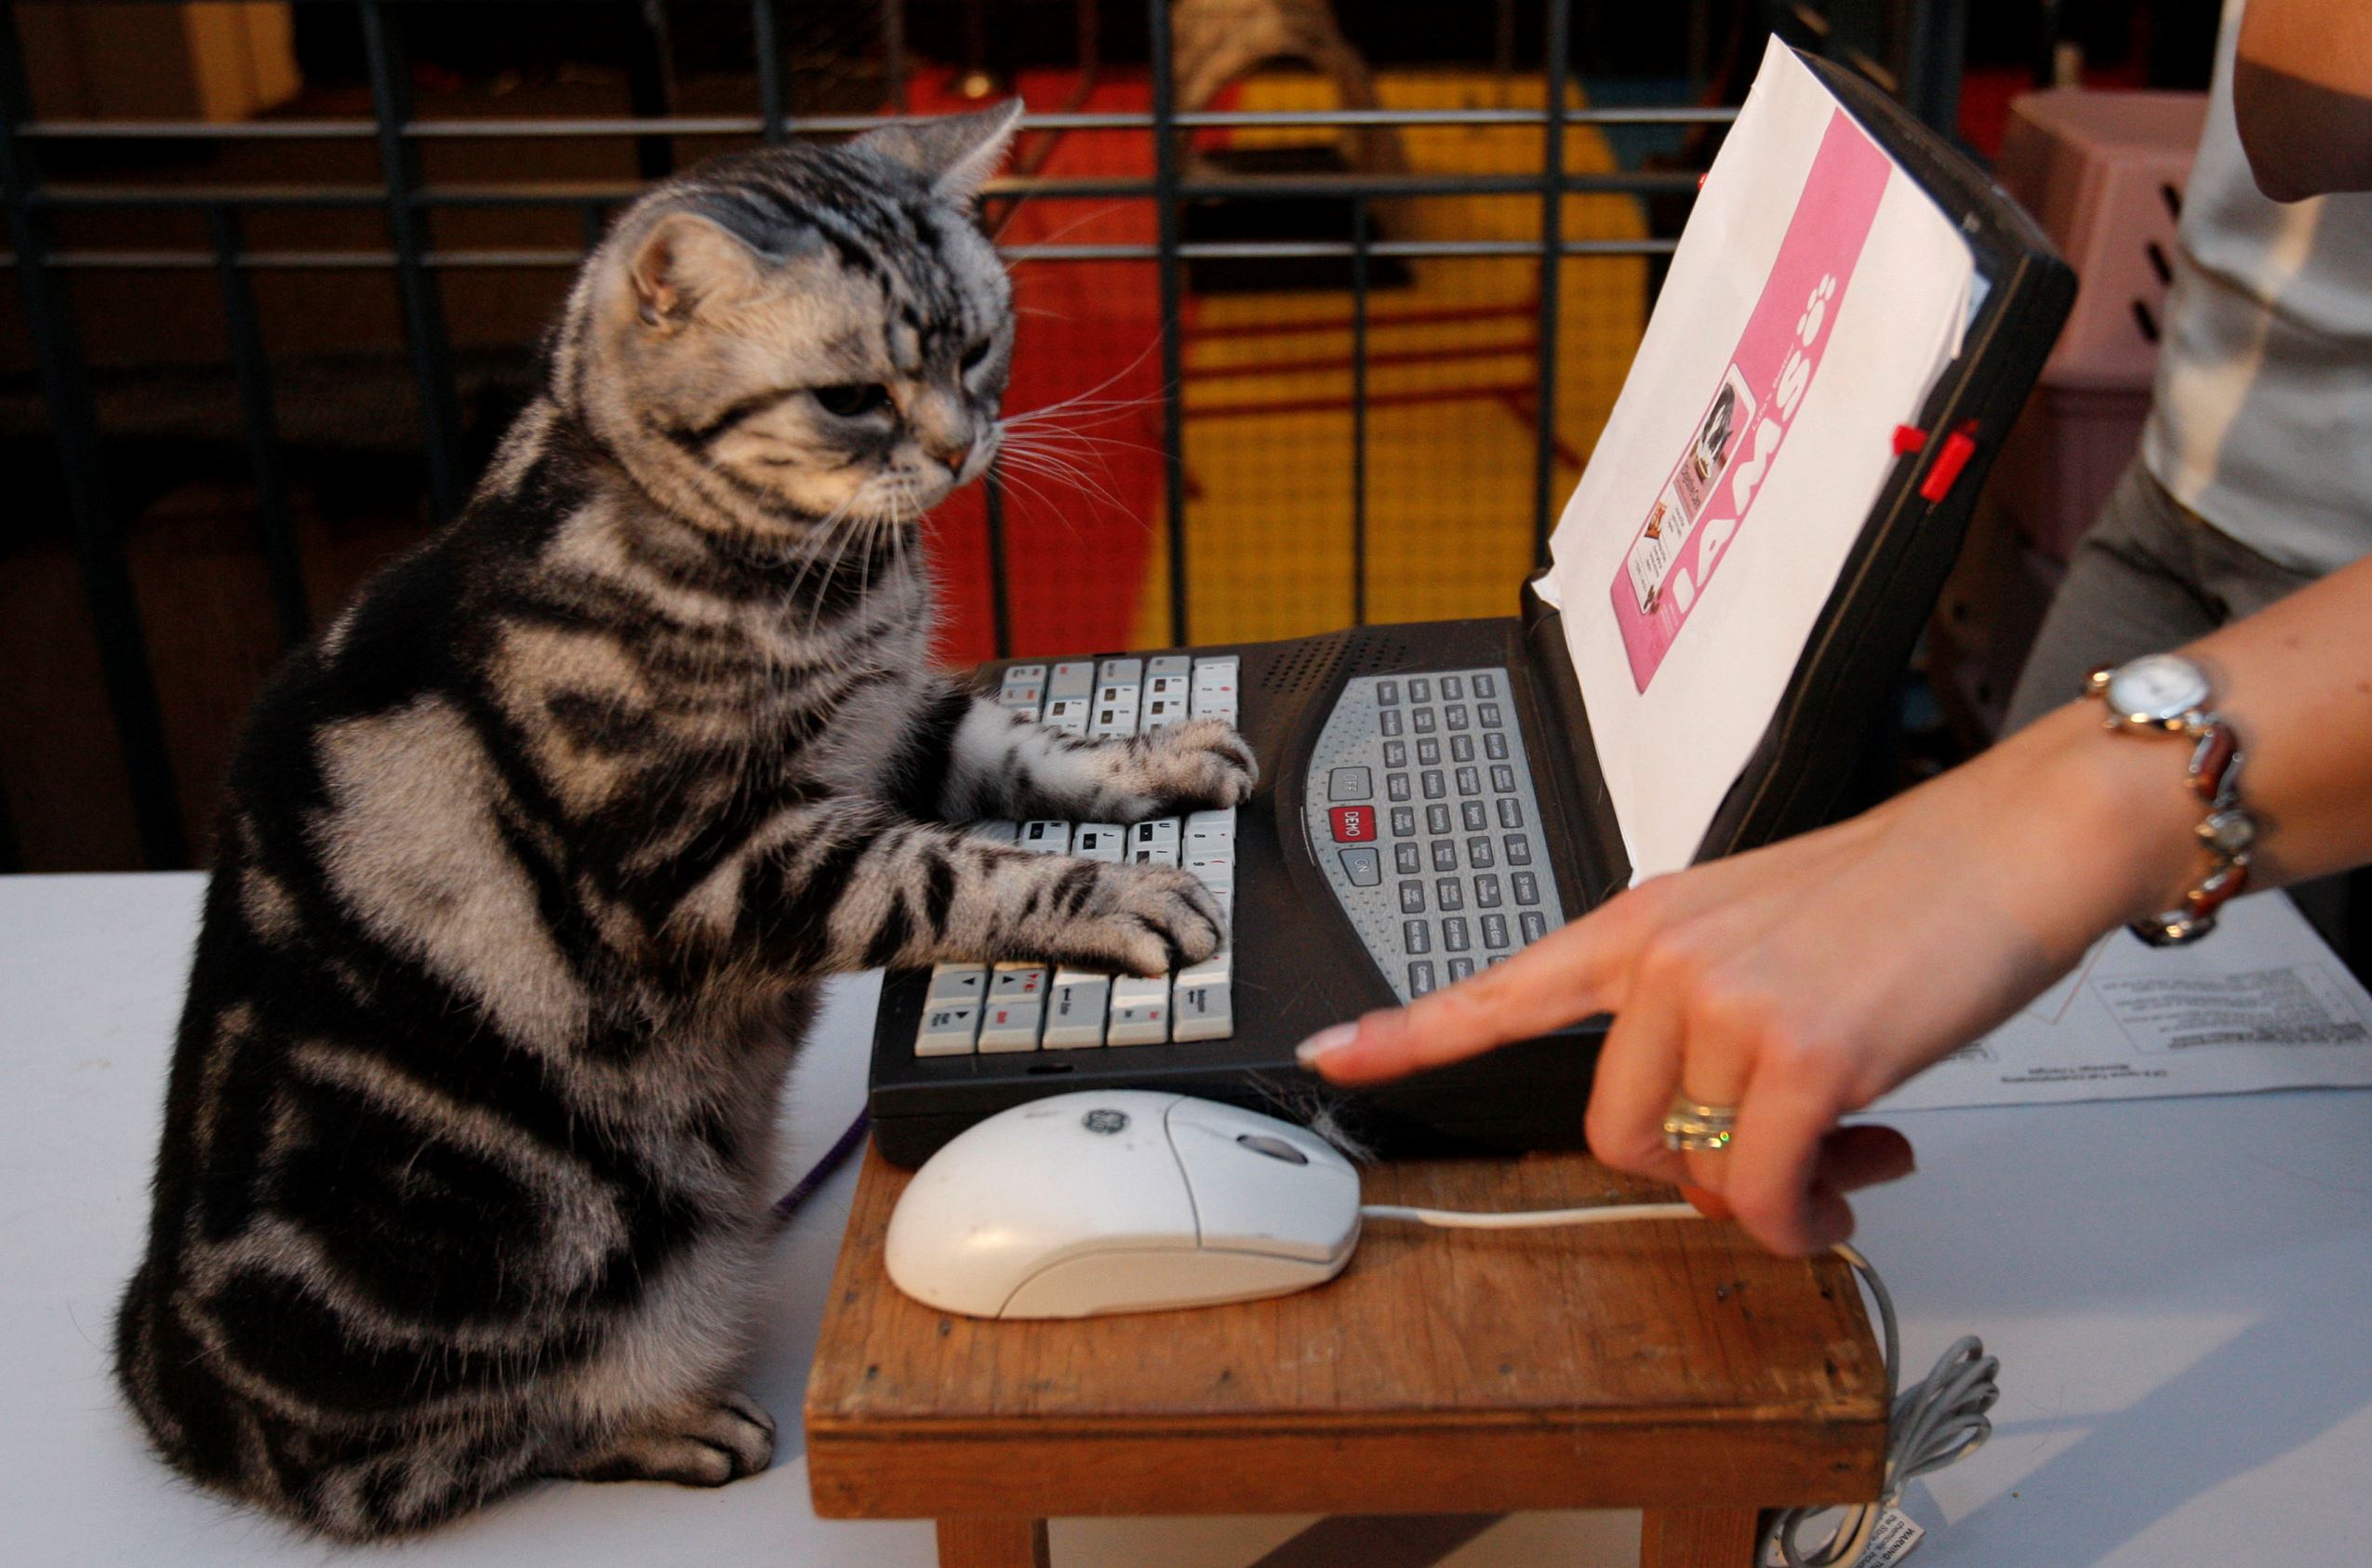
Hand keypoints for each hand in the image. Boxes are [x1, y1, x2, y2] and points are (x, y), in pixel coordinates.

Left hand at [1298, 704, 2197, 1253]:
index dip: (1407, 1031)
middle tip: (1780, 1159)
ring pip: (1696, 1169)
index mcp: (1643, 925)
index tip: (1332, 1051)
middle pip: (1616, 1133)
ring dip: (1769, 1195)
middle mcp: (1664, 960)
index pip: (1501, 986)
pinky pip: (1764, 1191)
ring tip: (1842, 1158)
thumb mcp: (1763, 930)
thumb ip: (1707, 1015)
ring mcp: (1726, 1001)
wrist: (2013, 843)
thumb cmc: (1903, 890)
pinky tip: (1846, 1189)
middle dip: (1699, 1171)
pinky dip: (1804, 1219)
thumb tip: (1717, 1130)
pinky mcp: (1803, 1051)